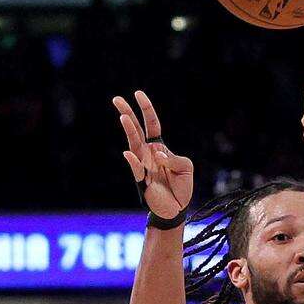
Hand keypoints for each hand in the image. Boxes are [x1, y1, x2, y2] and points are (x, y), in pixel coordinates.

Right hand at [113, 91, 195, 220]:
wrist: (177, 209)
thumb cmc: (181, 187)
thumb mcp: (186, 167)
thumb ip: (174, 158)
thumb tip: (158, 154)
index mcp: (159, 147)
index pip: (152, 124)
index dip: (146, 109)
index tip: (138, 94)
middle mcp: (148, 153)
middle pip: (136, 129)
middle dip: (127, 113)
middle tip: (117, 99)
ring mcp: (143, 165)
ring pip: (133, 144)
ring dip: (129, 131)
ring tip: (123, 117)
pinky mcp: (141, 180)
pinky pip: (136, 168)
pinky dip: (134, 162)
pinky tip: (130, 154)